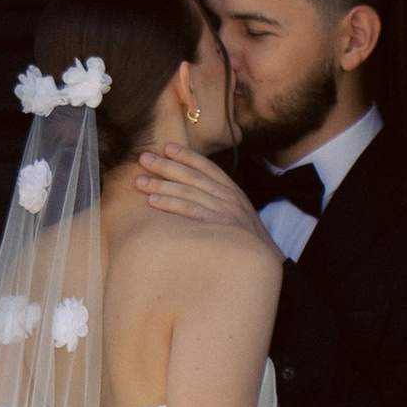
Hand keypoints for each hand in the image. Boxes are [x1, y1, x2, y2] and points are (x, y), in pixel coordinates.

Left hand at [135, 146, 269, 245]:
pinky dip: (171, 203)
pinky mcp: (218, 225)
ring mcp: (223, 210)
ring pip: (187, 191)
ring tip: (140, 181)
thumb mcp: (239, 213)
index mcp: (232, 190)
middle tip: (143, 158)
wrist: (266, 259)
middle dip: (166, 166)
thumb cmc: (247, 238)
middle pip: (192, 176)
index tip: (167, 147)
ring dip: (161, 184)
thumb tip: (195, 194)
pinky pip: (190, 211)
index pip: (207, 167)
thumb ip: (219, 201)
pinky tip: (153, 200)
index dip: (187, 156)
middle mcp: (227, 196)